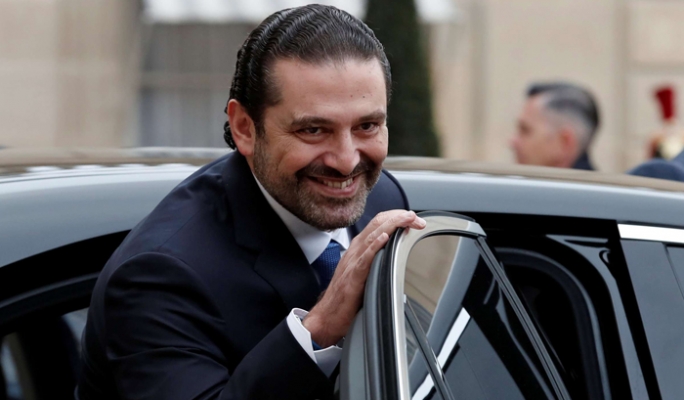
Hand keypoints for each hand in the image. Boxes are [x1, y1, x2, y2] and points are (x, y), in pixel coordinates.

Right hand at [303, 210, 425, 346]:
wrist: (327, 316)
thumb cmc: (345, 297)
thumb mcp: (365, 273)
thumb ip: (378, 260)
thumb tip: (397, 254)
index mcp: (359, 249)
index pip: (378, 223)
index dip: (396, 217)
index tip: (413, 219)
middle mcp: (355, 251)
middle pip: (377, 224)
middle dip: (398, 217)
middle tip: (416, 218)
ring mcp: (352, 263)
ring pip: (372, 236)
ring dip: (391, 225)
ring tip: (406, 219)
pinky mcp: (352, 278)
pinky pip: (364, 258)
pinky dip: (374, 246)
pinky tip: (384, 238)